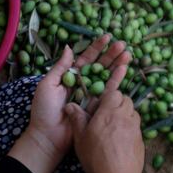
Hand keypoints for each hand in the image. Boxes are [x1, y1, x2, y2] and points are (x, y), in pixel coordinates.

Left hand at [9, 34, 130, 172]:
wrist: (48, 136)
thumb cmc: (44, 110)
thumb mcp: (48, 84)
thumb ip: (60, 67)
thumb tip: (69, 47)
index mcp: (70, 76)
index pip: (86, 58)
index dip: (96, 48)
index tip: (107, 37)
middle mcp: (82, 84)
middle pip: (100, 66)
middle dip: (111, 55)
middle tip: (122, 44)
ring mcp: (91, 95)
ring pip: (106, 76)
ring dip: (117, 65)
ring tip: (128, 54)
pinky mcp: (97, 106)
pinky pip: (109, 92)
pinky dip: (117, 80)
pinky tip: (125, 70)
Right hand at [65, 85, 147, 172]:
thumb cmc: (96, 158)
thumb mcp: (80, 138)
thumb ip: (77, 118)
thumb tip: (70, 105)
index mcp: (110, 112)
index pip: (114, 92)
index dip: (107, 96)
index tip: (99, 105)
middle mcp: (126, 116)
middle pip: (126, 100)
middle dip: (116, 103)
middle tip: (104, 115)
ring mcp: (136, 128)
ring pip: (133, 112)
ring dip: (124, 114)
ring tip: (112, 126)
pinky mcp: (141, 139)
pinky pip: (136, 126)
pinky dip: (129, 127)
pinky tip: (119, 140)